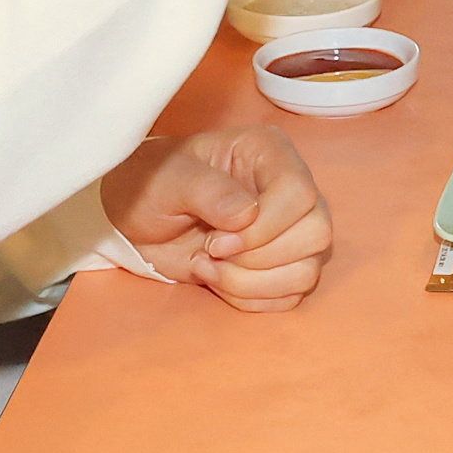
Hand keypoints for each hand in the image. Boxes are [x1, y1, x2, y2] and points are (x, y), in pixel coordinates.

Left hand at [101, 126, 333, 311]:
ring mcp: (292, 230)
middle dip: (258, 258)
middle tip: (210, 252)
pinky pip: (290, 296)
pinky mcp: (283, 266)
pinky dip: (249, 298)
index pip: (298, 192)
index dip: (263, 227)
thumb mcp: (166, 179)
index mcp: (268, 153)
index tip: (215, 241)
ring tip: (207, 267)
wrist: (136, 220)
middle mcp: (290, 190)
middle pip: (316, 233)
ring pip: (306, 270)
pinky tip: (218, 280)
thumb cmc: (151, 185)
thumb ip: (205, 190)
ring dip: (251, 283)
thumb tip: (246, 215)